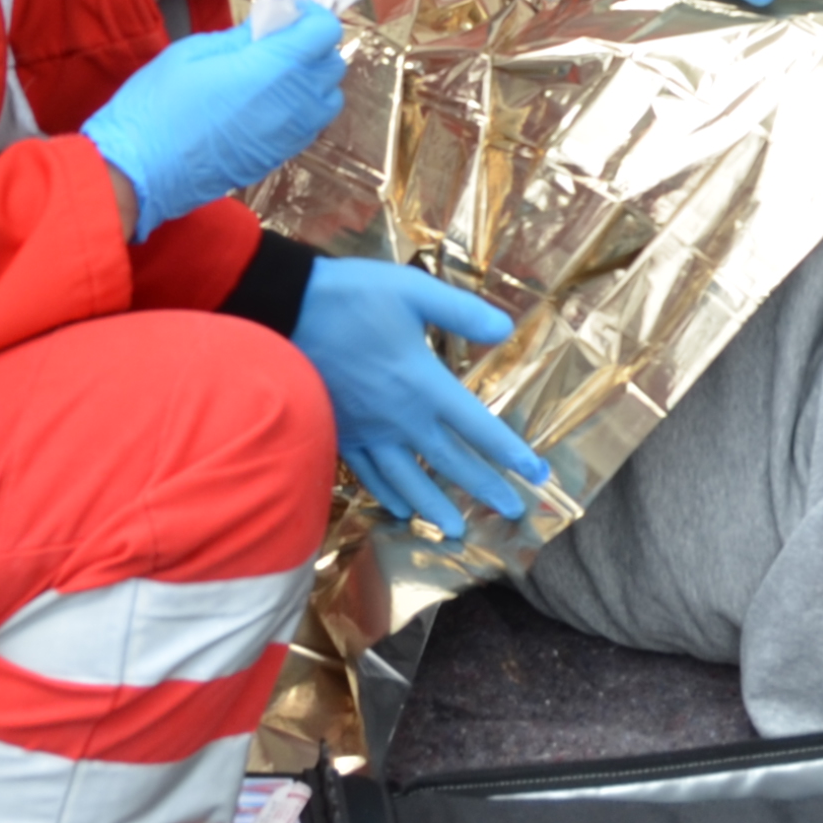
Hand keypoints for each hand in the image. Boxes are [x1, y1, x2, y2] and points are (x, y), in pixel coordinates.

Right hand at [78, 1, 348, 232]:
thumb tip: (270, 20)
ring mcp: (289, 135)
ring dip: (312, 80)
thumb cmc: (158, 104)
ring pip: (329, 99)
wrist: (142, 172)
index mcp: (271, 68)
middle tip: (279, 40)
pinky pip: (311, 125)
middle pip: (332, 65)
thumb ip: (240, 36)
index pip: (324, 32)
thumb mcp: (193, 52)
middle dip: (313, 46)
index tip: (290, 12)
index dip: (312, 15)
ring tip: (276, 74)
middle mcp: (292, 102)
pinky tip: (268, 102)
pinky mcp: (280, 157)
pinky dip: (303, 107)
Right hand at [294, 257, 550, 531]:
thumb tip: (505, 329)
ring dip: (435, 507)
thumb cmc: (352, 296)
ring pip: (408, 480)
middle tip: (512, 512)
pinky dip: (386, 494)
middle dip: (484, 488)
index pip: (477, 427)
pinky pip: (368, 474)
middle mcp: (399, 417)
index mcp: (423, 383)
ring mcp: (367, 431)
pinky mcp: (339, 433)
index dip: (510, 452)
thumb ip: (462, 312)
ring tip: (457, 531)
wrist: (285, 308)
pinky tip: (398, 508)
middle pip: (449, 462)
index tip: (537, 476)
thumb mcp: (414, 290)